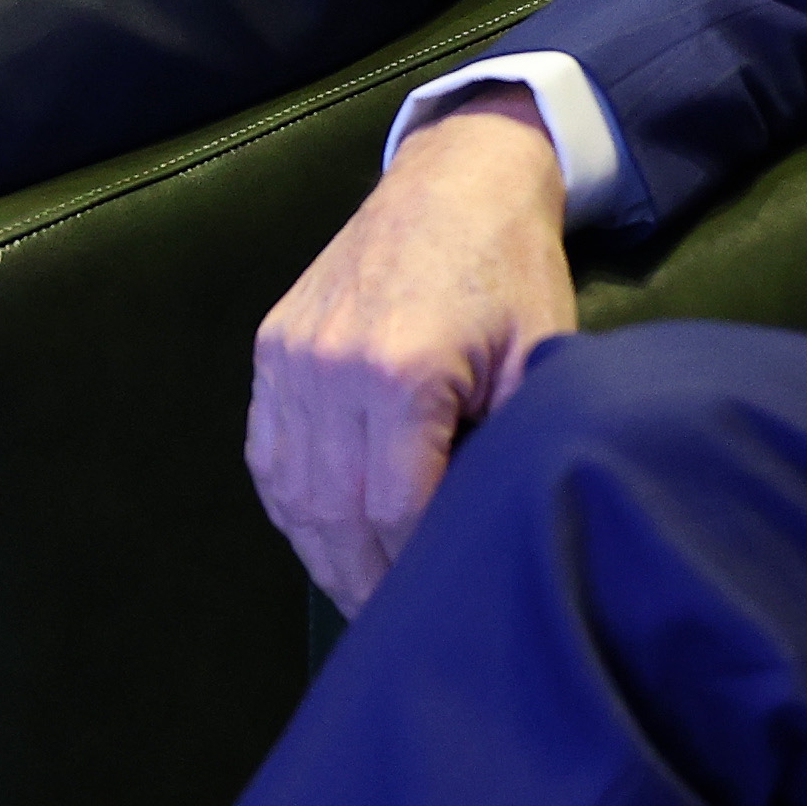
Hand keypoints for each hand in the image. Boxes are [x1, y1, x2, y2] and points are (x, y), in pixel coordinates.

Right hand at [247, 99, 582, 611]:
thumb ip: (506, 447)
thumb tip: (486, 537)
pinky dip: (290, 504)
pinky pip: (267, 452)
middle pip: (334, 513)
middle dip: (364, 579)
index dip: (413, 568)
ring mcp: (292, 355)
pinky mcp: (273, 345)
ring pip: (291, 490)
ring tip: (358, 593)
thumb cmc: (512, 273)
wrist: (457, 179)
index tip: (438, 604)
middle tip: (394, 626)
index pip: (394, 510)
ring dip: (321, 553)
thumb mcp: (539, 360)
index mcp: (404, 371)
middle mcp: (333, 364)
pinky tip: (321, 536)